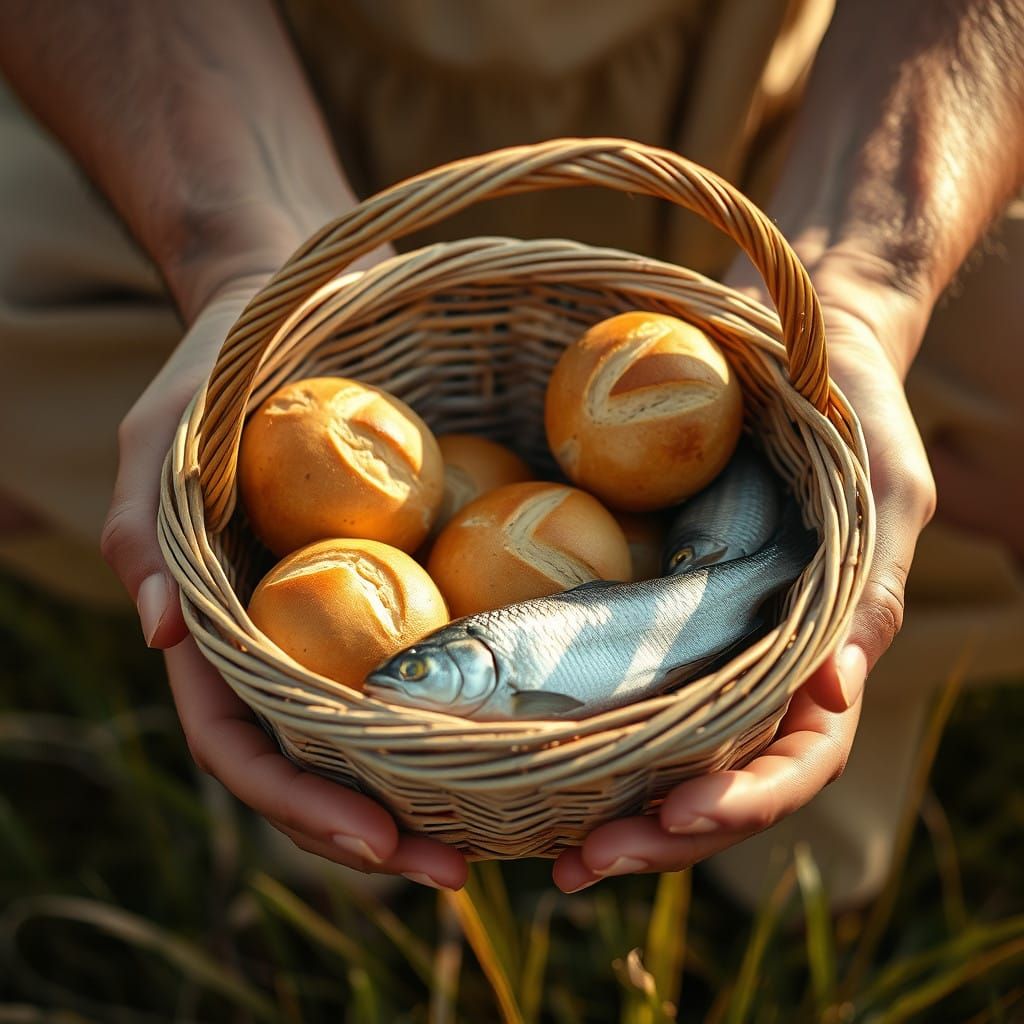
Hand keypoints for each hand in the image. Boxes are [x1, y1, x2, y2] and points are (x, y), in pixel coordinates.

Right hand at [100, 261, 467, 889]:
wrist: (292, 306)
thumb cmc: (215, 369)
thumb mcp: (164, 433)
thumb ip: (149, 527)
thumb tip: (158, 632)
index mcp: (217, 627)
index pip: (240, 742)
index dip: (301, 803)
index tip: (380, 844)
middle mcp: (284, 639)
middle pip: (317, 763)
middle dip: (376, 828)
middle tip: (460, 871)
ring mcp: (344, 617)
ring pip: (379, 730)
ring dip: (435, 791)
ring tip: (511, 835)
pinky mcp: (402, 580)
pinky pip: (435, 654)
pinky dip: (471, 706)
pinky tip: (533, 733)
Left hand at [553, 250, 935, 892]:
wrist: (794, 351)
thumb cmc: (852, 413)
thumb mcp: (884, 489)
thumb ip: (869, 584)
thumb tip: (836, 691)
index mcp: (821, 654)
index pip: (797, 757)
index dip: (743, 802)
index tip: (678, 816)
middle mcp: (754, 667)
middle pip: (716, 781)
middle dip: (658, 835)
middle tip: (580, 865)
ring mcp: (696, 646)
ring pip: (659, 756)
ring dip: (609, 812)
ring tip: (546, 852)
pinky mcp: (643, 613)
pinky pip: (612, 687)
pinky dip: (576, 738)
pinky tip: (519, 760)